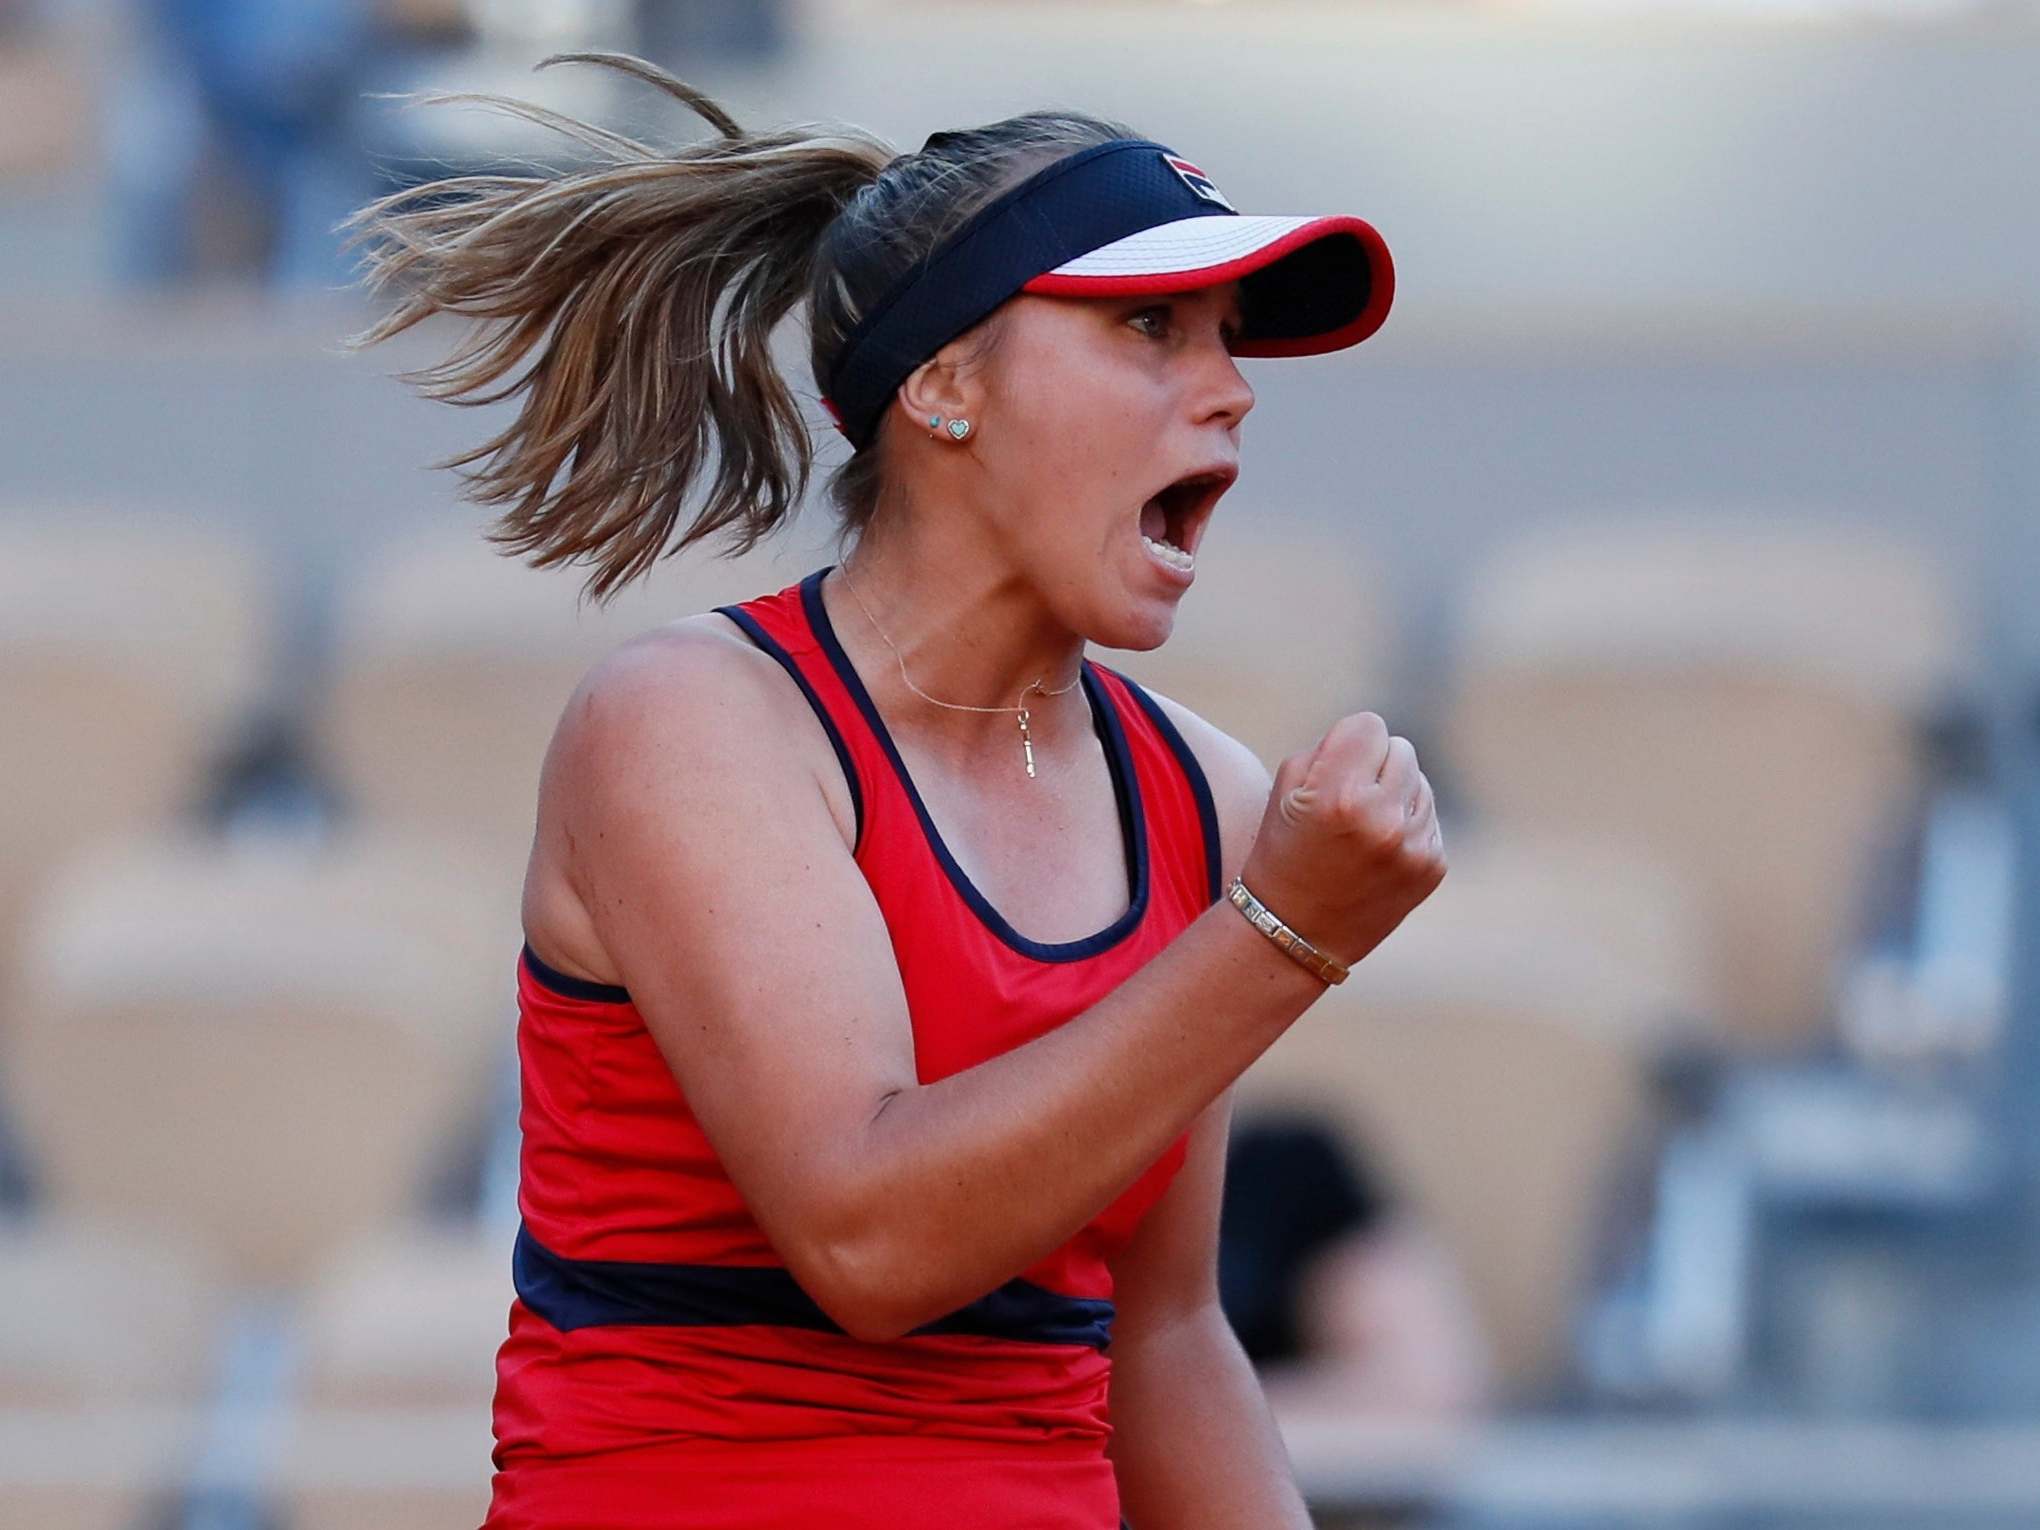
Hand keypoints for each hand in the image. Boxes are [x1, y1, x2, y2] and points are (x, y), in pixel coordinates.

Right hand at [1236, 713, 1446, 969]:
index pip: (1370, 725)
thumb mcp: (1285, 791)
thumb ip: (1331, 747)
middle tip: (1347, 800)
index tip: (1333, 769)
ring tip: (1361, 830)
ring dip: (1395, 795)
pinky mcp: (1432, 866)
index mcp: (1339, 796)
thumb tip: (1375, 735)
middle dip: (1375, 766)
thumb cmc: (1283, 854)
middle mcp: (1382, 819)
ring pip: (1420, 782)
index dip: (1348, 742)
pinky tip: (1377, 852)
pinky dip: (1406, 826)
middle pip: (1401, 748)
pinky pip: (1428, 817)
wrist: (1295, 935)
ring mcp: (1413, 846)